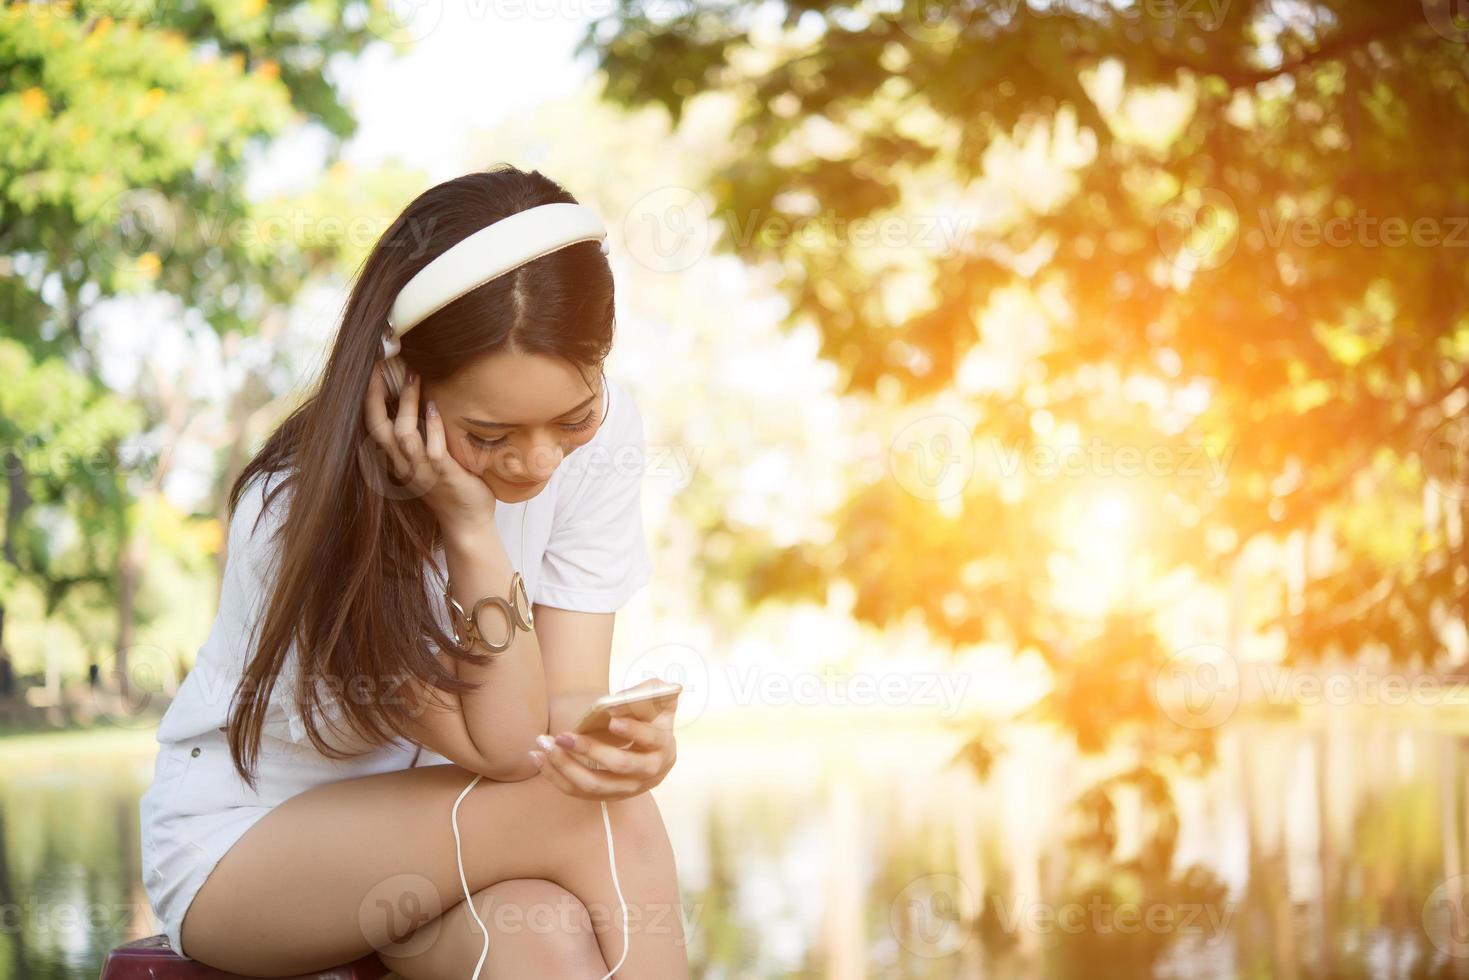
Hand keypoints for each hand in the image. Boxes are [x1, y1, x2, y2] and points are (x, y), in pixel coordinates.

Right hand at [364, 361, 496, 534]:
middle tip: (384, 366)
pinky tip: (437, 408)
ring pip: (405, 436)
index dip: (370, 398)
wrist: (467, 521)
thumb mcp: (429, 459)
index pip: (374, 427)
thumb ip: (422, 435)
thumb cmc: (451, 484)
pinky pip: (434, 451)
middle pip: (380, 429)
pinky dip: (434, 428)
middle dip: (377, 396)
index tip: (372, 370)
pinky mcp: (445, 476)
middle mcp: (405, 466)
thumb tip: (426, 397)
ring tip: (416, 377)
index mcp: (398, 460)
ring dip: (409, 405)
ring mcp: (424, 471)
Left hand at [529, 685, 677, 800]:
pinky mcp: (606, 796)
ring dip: (565, 766)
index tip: (611, 720)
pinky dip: (555, 776)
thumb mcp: (660, 703)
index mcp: (663, 747)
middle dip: (589, 750)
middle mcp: (648, 773)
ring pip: (594, 784)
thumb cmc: (652, 721)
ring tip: (544, 745)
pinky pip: (577, 792)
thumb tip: (624, 695)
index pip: (649, 739)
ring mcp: (627, 789)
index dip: (632, 731)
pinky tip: (538, 757)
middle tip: (562, 736)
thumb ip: (651, 691)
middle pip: (619, 765)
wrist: (653, 752)